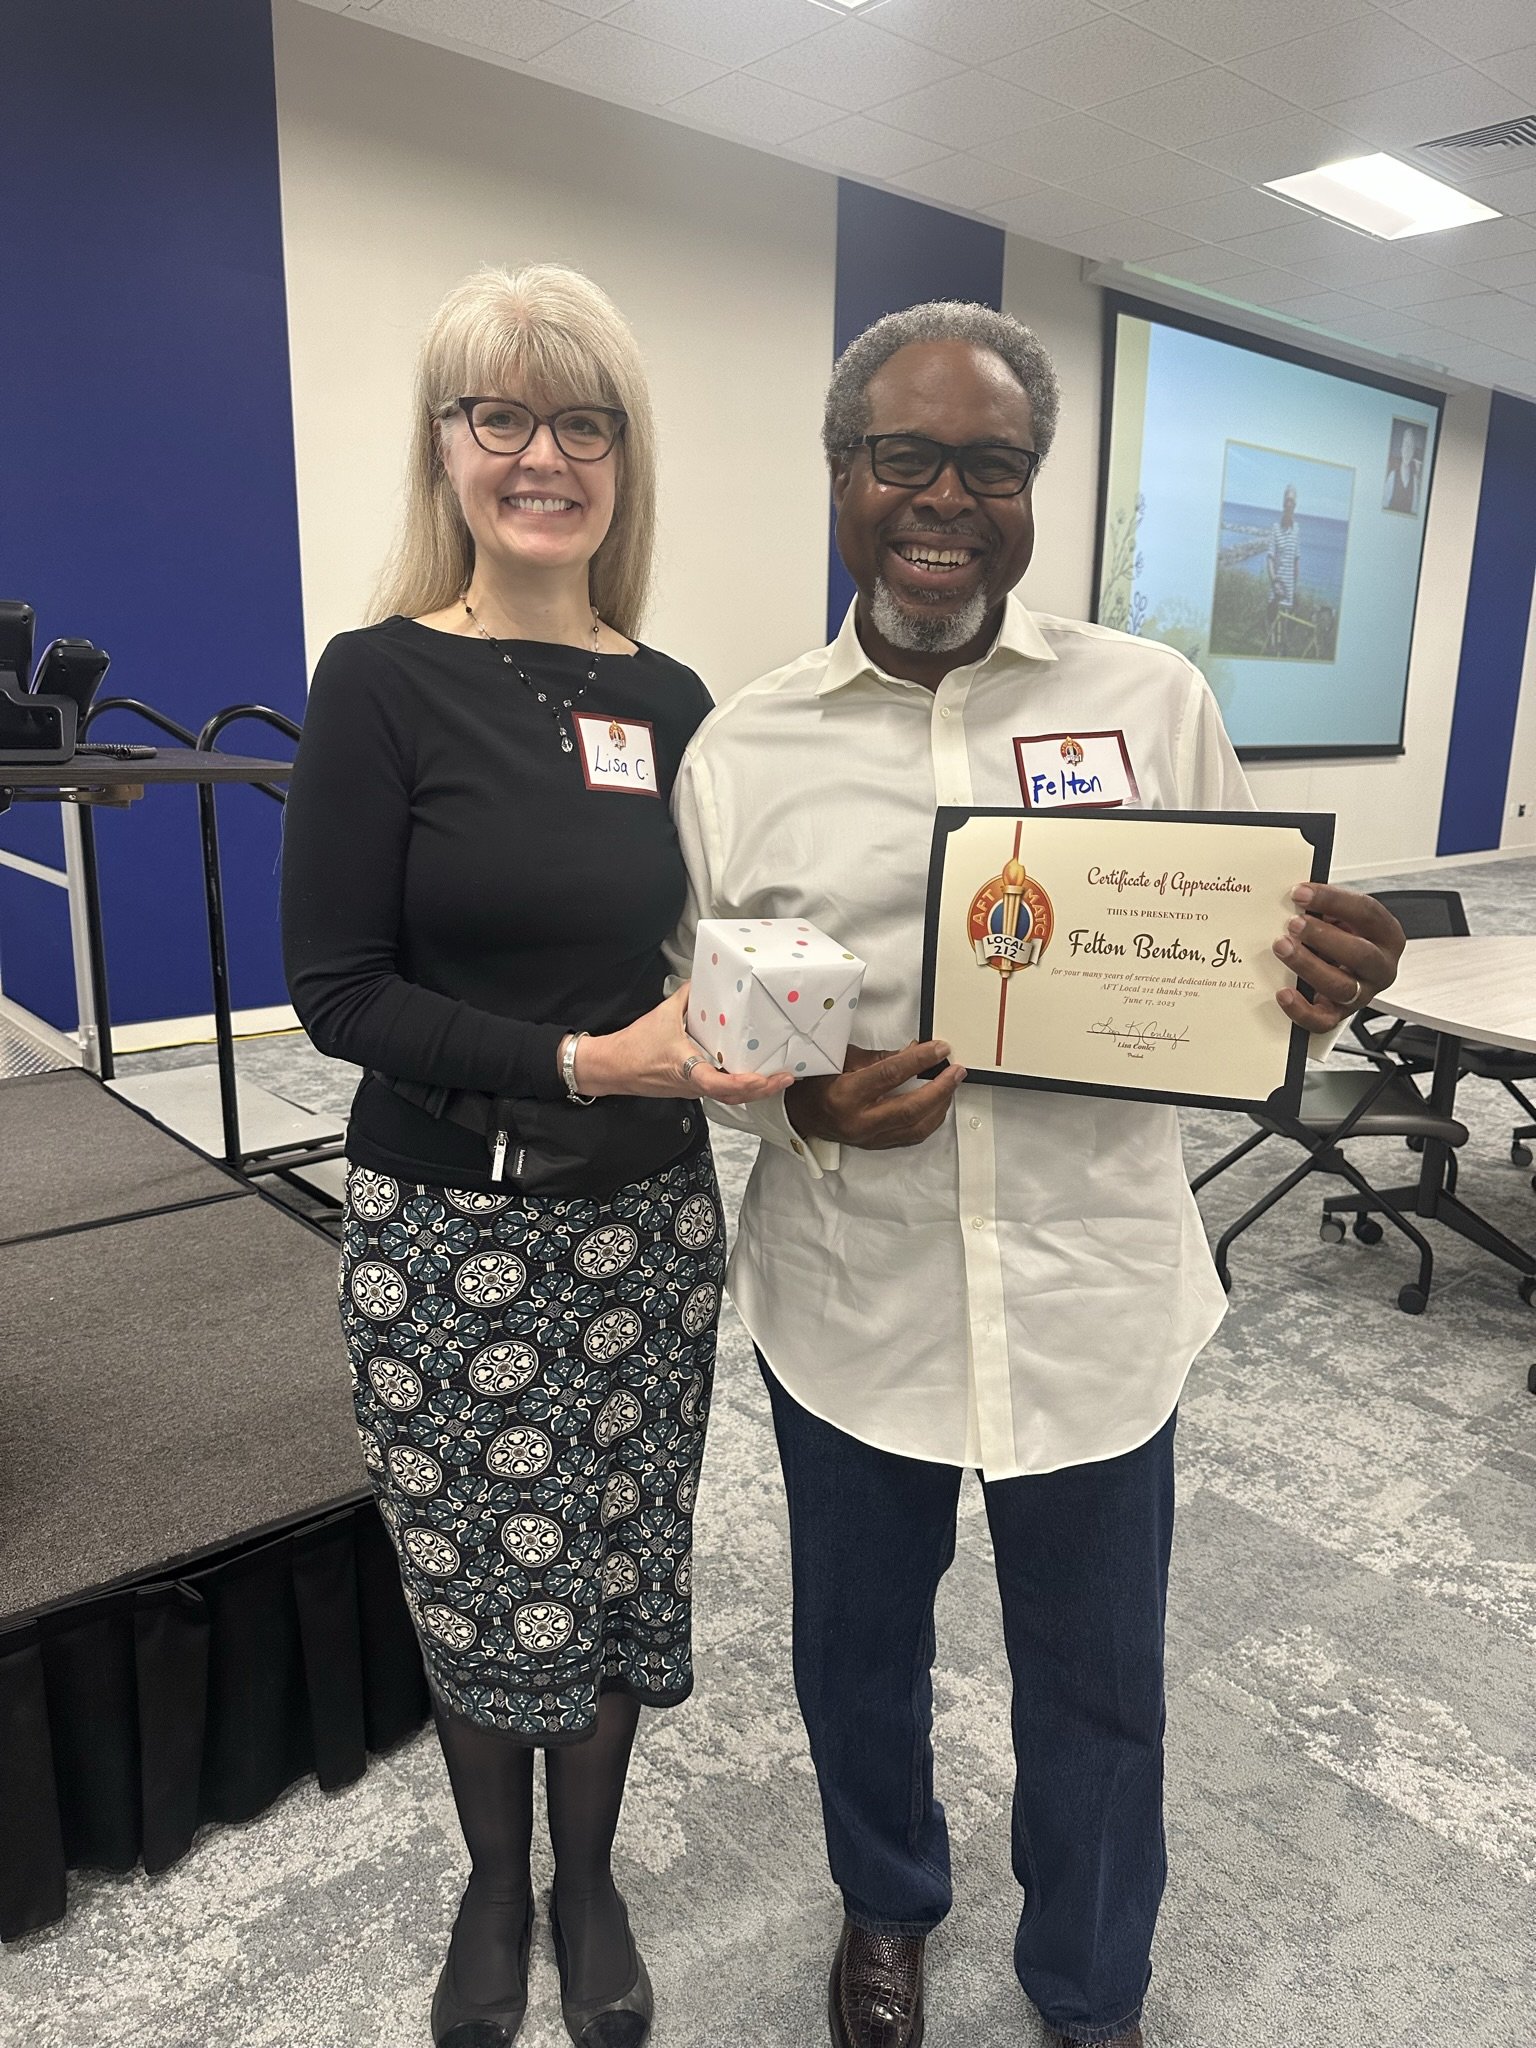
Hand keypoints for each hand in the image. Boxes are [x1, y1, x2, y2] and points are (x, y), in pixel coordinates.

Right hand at [573, 987, 793, 1105]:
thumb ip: (689, 995)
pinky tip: (755, 1076)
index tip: (762, 1078)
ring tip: (779, 1078)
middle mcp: (693, 1084)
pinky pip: (721, 1092)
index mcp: (686, 1067)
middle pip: (733, 1096)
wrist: (613, 1068)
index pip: (717, 1084)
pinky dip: (741, 1087)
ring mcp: (693, 1090)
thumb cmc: (636, 1044)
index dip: (742, 1084)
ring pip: (729, 1097)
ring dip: (755, 1091)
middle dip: (762, 1089)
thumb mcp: (664, 1013)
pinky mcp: (691, 1089)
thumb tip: (709, 979)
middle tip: (786, 1077)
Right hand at [787, 1040, 965, 1149]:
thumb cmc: (816, 1082)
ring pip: (916, 1127)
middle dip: (940, 1088)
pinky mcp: (875, 1145)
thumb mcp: (842, 1060)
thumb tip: (915, 1050)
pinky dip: (929, 1120)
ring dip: (939, 1105)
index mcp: (844, 1095)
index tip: (939, 1049)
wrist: (799, 1114)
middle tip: (955, 1070)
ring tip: (951, 1085)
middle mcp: (857, 1121)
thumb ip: (881, 1058)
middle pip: (910, 1108)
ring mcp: (868, 1137)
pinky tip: (938, 1105)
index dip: (919, 1060)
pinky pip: (911, 1137)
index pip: (890, 1074)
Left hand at [1273, 882, 1405, 1031]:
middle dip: (1322, 936)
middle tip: (1293, 923)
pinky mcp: (1340, 1015)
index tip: (1300, 893)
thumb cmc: (1344, 936)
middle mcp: (1381, 967)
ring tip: (1283, 947)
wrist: (1343, 963)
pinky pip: (1323, 1021)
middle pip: (1360, 954)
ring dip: (1308, 965)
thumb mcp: (1341, 916)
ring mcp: (1363, 994)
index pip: (1366, 913)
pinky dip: (1301, 1009)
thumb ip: (1325, 908)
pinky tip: (1284, 993)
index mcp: (1387, 935)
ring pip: (1341, 987)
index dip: (1332, 901)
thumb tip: (1297, 898)